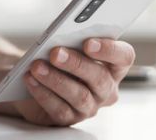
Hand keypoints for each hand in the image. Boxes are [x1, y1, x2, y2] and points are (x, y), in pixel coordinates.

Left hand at [14, 38, 134, 125]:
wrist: (35, 76)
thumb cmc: (58, 55)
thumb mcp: (68, 43)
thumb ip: (72, 38)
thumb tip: (63, 37)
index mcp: (113, 65)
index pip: (124, 57)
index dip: (109, 50)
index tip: (88, 42)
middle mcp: (106, 88)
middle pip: (99, 78)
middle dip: (76, 64)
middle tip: (55, 53)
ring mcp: (90, 106)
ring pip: (79, 95)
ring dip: (56, 79)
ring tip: (37, 66)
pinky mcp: (70, 118)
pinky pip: (60, 108)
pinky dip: (43, 93)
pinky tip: (31, 79)